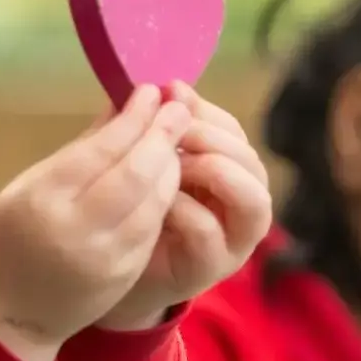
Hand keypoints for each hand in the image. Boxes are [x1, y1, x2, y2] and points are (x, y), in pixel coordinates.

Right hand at [0, 85, 189, 360]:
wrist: (10, 314)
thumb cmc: (10, 236)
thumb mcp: (30, 184)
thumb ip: (80, 149)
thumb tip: (122, 105)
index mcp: (45, 198)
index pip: (102, 150)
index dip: (134, 118)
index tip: (151, 92)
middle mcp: (78, 228)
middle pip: (136, 174)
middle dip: (163, 136)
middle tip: (178, 108)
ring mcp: (107, 256)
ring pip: (154, 201)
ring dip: (172, 165)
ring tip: (177, 139)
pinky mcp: (126, 274)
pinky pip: (154, 226)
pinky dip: (166, 196)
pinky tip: (170, 176)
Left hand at [98, 85, 273, 329]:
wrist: (109, 275)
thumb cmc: (131, 212)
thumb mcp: (139, 162)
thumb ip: (149, 127)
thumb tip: (161, 85)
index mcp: (228, 170)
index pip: (233, 131)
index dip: (205, 110)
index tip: (170, 93)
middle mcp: (243, 203)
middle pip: (250, 159)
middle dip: (210, 137)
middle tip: (171, 130)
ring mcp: (234, 239)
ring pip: (251, 195)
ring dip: (212, 169)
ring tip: (171, 162)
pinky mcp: (212, 267)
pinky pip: (209, 230)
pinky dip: (184, 209)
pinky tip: (156, 201)